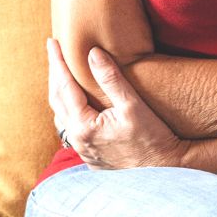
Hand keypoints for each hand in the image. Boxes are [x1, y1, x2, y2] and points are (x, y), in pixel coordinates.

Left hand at [45, 38, 184, 168]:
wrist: (164, 173)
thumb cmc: (152, 139)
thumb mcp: (133, 105)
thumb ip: (111, 79)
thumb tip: (92, 53)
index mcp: (83, 126)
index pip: (64, 86)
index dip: (58, 62)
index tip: (52, 43)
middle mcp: (77, 140)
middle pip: (57, 100)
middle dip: (54, 74)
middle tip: (53, 51)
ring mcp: (82, 150)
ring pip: (61, 116)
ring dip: (59, 93)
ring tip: (60, 74)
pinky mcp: (90, 156)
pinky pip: (70, 128)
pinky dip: (68, 109)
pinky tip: (73, 103)